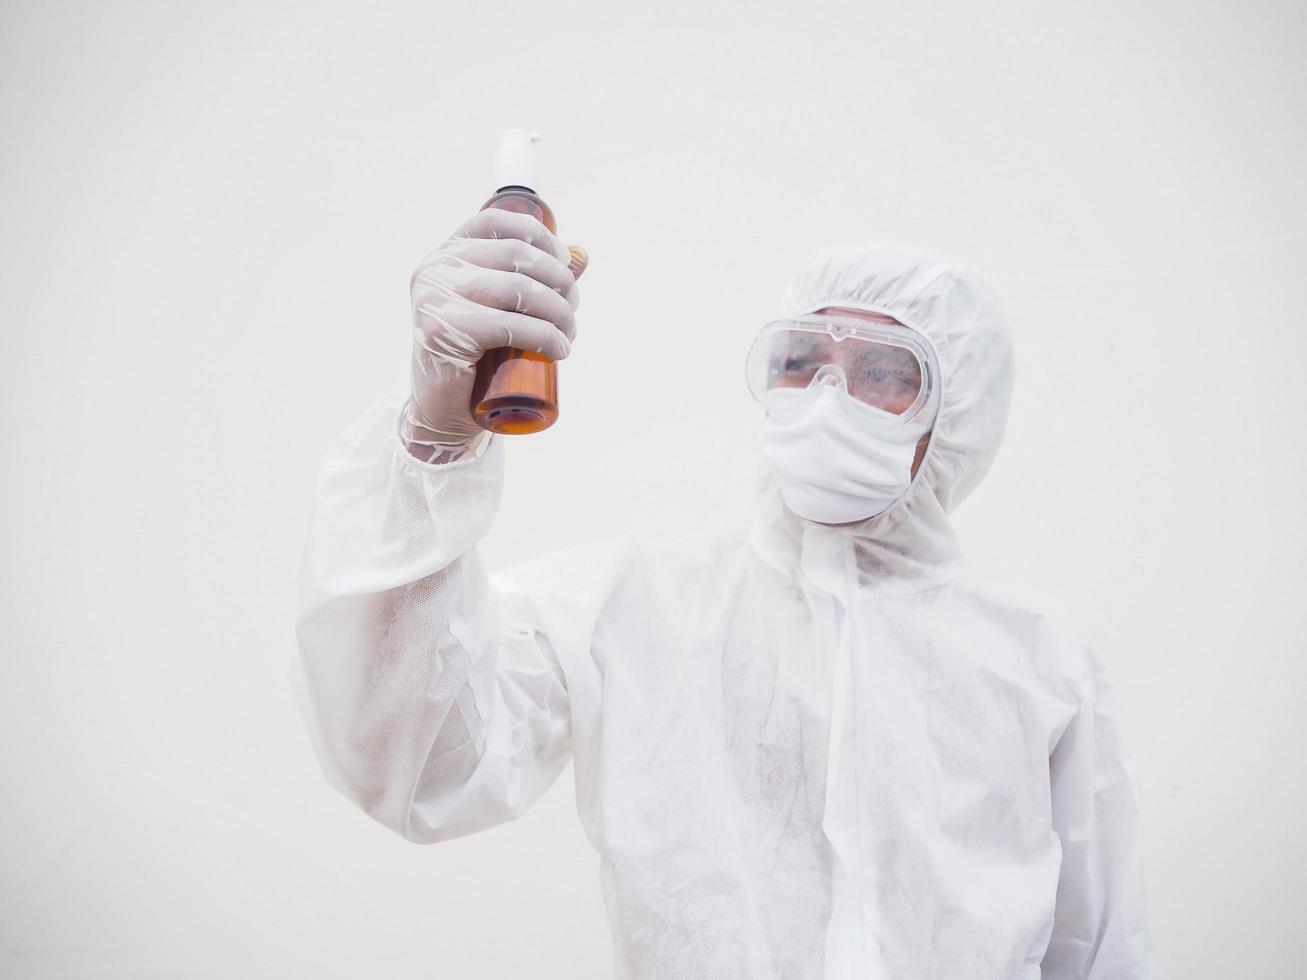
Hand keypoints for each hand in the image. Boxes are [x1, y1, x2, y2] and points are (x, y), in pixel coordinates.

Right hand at [405, 208, 585, 462]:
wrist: (441, 412)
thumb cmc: (476, 359)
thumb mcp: (499, 309)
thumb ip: (531, 279)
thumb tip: (581, 255)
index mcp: (445, 255)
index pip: (496, 221)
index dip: (539, 236)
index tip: (566, 263)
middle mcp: (435, 268)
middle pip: (517, 256)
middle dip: (559, 281)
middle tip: (573, 309)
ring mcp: (435, 297)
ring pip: (519, 289)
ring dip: (559, 312)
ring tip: (569, 334)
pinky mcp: (443, 331)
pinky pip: (510, 326)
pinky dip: (546, 337)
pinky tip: (560, 350)